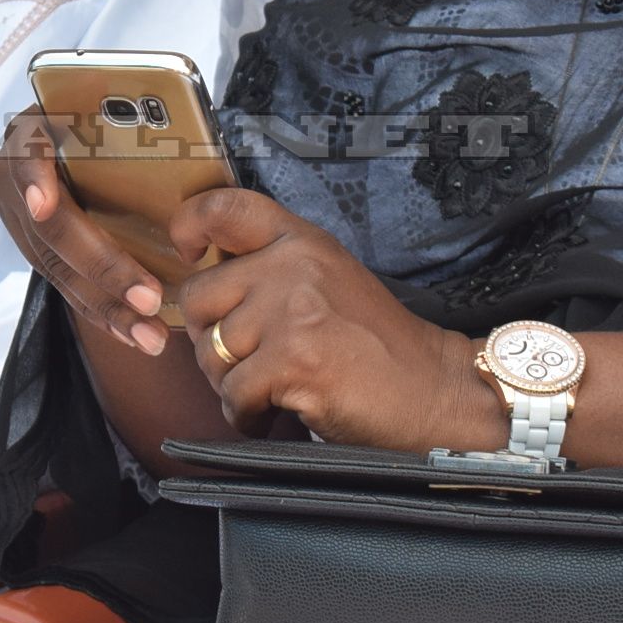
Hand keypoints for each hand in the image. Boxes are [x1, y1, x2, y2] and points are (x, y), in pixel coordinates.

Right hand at [0, 105, 172, 354]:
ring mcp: (20, 218)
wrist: (70, 127)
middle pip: (53, 230)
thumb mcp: (107, 105)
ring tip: (150, 334)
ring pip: (60, 270)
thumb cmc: (105, 113)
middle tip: (148, 298)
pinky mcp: (34, 249)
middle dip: (104, 268)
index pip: (26, 152)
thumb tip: (183, 137)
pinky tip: (135, 334)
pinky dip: (103, 312)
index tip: (45, 204)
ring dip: (108, 307)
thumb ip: (129, 122)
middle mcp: (17, 176)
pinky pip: (67, 286)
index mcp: (34, 130)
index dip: (33, 180)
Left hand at [168, 188, 501, 453]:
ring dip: (231, 384)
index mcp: (301, 242)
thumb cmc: (379, 347)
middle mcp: (295, 266)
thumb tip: (202, 286)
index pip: (226, 207)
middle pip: (199, 298)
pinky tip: (275, 414)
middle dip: (212, 342)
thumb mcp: (328, 281)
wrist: (434, 392)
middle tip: (248, 364)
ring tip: (270, 391)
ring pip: (212, 353)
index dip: (190, 225)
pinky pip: (234, 394)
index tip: (188, 253)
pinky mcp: (295, 360)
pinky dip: (247, 416)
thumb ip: (274, 270)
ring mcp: (294, 312)